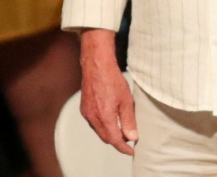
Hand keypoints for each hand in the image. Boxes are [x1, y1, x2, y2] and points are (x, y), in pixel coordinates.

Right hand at [79, 29, 136, 154]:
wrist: (97, 66)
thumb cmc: (113, 80)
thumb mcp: (126, 100)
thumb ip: (129, 120)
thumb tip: (132, 136)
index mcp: (104, 118)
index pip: (115, 140)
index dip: (124, 148)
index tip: (131, 150)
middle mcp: (93, 118)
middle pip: (106, 138)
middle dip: (118, 141)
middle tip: (129, 139)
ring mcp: (87, 114)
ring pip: (99, 131)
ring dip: (110, 134)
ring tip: (123, 129)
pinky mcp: (84, 109)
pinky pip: (94, 124)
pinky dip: (103, 126)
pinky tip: (111, 120)